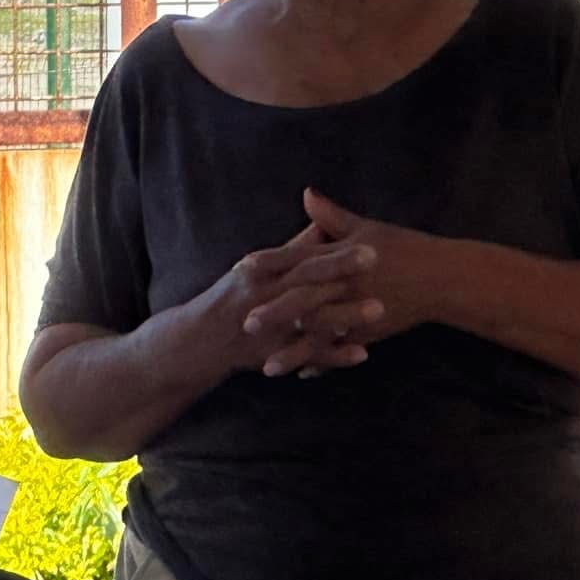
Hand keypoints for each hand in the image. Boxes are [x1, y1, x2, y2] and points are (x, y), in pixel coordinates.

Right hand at [190, 223, 380, 379]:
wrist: (200, 340)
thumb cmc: (233, 297)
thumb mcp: (255, 269)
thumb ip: (292, 249)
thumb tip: (321, 223)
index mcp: (262, 272)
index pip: (302, 258)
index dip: (333, 251)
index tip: (368, 244)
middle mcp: (264, 297)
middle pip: (307, 283)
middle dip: (340, 271)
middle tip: (377, 261)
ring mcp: (269, 329)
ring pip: (310, 321)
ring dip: (344, 315)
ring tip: (379, 309)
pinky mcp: (272, 355)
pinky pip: (307, 356)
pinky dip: (333, 357)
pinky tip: (363, 354)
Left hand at [243, 191, 459, 376]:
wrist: (443, 278)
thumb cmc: (404, 248)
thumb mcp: (367, 228)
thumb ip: (332, 217)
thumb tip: (306, 194)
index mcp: (341, 257)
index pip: (300, 258)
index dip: (270, 262)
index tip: (241, 268)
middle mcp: (346, 285)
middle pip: (305, 299)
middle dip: (274, 312)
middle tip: (244, 324)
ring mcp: (358, 312)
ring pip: (321, 334)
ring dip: (293, 351)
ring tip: (267, 368)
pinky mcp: (371, 331)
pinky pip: (342, 350)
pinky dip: (323, 362)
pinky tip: (302, 374)